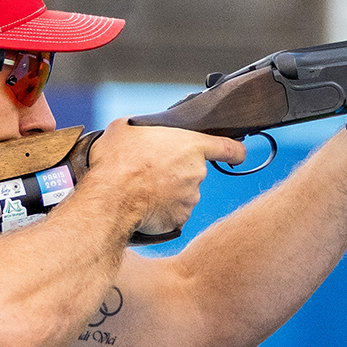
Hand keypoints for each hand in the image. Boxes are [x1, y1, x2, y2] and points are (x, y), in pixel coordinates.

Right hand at [89, 119, 247, 235]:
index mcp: (192, 146)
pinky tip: (144, 203)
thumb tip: (144, 131)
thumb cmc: (117, 160)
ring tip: (142, 187)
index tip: (236, 154)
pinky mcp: (179, 219)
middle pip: (195, 171)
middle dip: (177, 171)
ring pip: (184, 193)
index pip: (229, 148)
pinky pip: (174, 213)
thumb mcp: (126, 127)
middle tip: (151, 169)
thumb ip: (147, 127)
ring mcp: (190, 199)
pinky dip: (162, 210)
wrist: (110, 198)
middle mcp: (198, 173)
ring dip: (169, 191)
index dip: (234, 151)